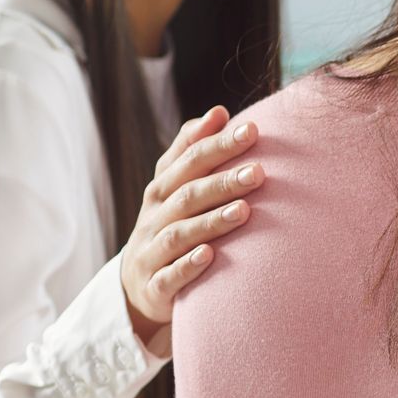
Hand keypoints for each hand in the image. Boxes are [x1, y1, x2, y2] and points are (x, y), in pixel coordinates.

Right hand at [119, 106, 263, 350]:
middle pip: (187, 195)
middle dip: (222, 182)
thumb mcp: (175, 186)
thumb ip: (192, 150)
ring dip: (211, 222)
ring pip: (180, 234)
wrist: (138, 284)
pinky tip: (211, 256)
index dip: (217, 144)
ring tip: (244, 211)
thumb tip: (220, 111)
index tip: (252, 129)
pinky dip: (189, 266)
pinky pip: (170, 276)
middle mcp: (155, 217)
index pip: (189, 161)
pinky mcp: (156, 286)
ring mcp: (152, 251)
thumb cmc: (168, 225)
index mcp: (162, 189)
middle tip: (259, 172)